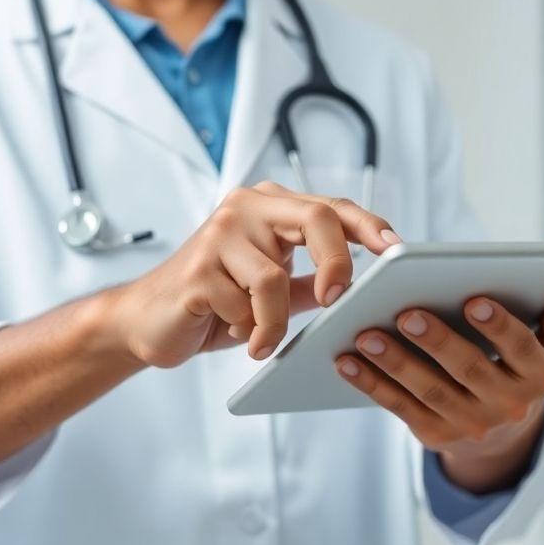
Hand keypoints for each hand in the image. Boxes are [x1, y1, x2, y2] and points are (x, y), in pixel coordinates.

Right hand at [109, 181, 400, 368]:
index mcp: (270, 209)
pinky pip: (245, 303)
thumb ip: (312, 283)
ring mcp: (220, 233)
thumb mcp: (274, 291)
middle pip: (316, 218)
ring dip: (275, 319)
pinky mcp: (198, 267)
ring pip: (276, 276)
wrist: (147, 322)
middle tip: (335, 300)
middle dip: (336, 263)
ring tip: (262, 337)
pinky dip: (251, 329)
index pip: (331, 207)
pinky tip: (238, 333)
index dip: (369, 225)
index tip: (396, 248)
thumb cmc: (215, 304)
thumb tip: (366, 292)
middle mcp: (246, 209)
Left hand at [335, 298, 543, 492]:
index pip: (523, 350)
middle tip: (407, 313)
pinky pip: (398, 406)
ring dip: (394, 363)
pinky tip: (346, 360)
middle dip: (437, 342)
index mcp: (538, 379)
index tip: (474, 301)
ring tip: (366, 335)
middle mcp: (506, 406)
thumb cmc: (518, 372)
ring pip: (428, 390)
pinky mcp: (433, 435)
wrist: (501, 436)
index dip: (500, 328)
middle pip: (469, 370)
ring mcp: (468, 425)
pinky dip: (370, 383)